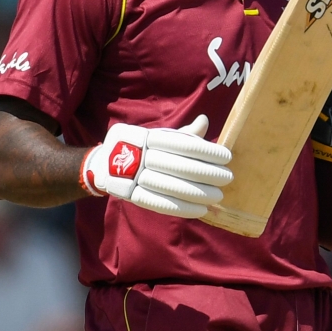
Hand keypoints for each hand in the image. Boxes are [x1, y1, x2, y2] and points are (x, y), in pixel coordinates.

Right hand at [80, 115, 232, 217]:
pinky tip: (200, 210)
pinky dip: (182, 208)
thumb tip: (205, 120)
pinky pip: (159, 204)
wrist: (104, 164)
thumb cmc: (142, 148)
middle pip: (180, 166)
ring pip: (171, 186)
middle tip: (227, 178)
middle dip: (207, 174)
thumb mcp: (159, 136)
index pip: (184, 144)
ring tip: (218, 196)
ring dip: (198, 193)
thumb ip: (183, 134)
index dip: (207, 151)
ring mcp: (134, 176)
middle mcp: (142, 155)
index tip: (226, 157)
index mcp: (150, 137)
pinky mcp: (131, 195)